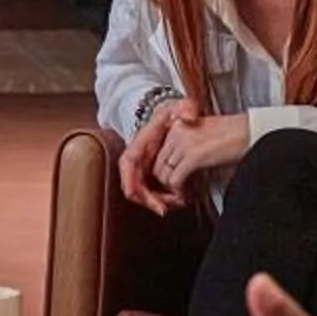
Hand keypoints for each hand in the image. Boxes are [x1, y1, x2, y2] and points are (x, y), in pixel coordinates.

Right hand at [118, 100, 195, 214]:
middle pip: (132, 184)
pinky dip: (161, 199)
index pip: (127, 164)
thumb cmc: (173, 113)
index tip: (135, 194)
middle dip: (147, 199)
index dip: (129, 180)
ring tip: (174, 205)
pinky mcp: (149, 174)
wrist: (171, 116)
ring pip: (142, 192)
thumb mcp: (181, 107)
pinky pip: (150, 192)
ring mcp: (142, 167)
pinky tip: (176, 201)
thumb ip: (187, 109)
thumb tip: (189, 118)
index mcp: (139, 142)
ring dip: (155, 202)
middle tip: (163, 208)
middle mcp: (136, 158)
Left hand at [148, 110, 248, 199]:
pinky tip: (188, 193)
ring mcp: (184, 142)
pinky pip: (175, 179)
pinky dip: (179, 190)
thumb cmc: (234, 136)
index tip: (173, 180)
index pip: (158, 152)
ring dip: (172, 188)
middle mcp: (177, 131)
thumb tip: (176, 169)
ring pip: (163, 173)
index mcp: (178, 124)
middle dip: (165, 181)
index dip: (164, 170)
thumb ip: (185, 148)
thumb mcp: (202, 136)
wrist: (251, 132)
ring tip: (183, 193)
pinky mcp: (193, 155)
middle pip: (157, 163)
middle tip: (177, 191)